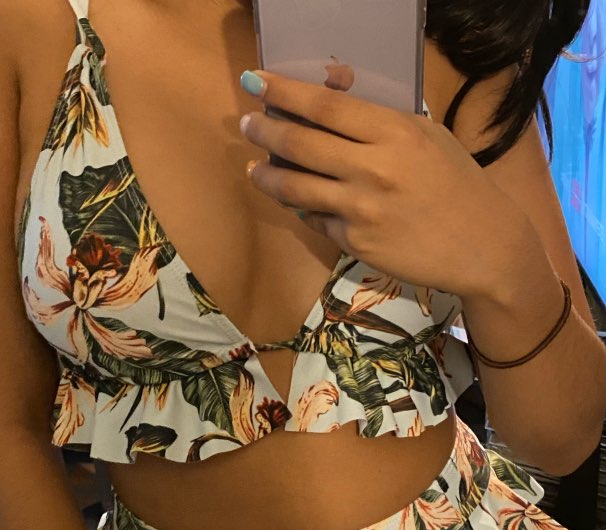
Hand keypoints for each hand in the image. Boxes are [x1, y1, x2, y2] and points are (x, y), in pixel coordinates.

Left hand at [238, 69, 533, 299]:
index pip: (325, 107)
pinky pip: (317, 220)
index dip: (284, 93)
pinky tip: (296, 201)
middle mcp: (372, 168)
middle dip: (265, 130)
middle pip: (301, 144)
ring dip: (267, 175)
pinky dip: (303, 209)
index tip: (255, 82)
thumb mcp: (431, 139)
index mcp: (394, 133)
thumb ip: (384, 123)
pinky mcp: (355, 243)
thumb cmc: (460, 186)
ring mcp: (360, 209)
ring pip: (296, 187)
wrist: (483, 247)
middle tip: (247, 122)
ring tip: (253, 167)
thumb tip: (337, 102)